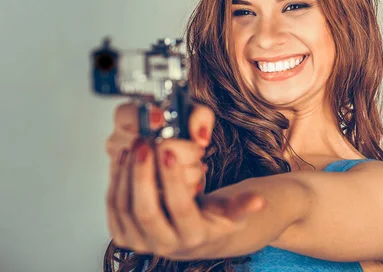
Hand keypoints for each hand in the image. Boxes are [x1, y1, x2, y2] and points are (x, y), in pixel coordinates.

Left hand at [105, 102, 265, 259]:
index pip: (180, 208)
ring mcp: (143, 243)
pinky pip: (115, 210)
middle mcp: (166, 245)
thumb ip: (244, 204)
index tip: (168, 150)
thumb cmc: (216, 220)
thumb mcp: (235, 212)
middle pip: (146, 211)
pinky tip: (124, 161)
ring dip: (126, 175)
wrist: (200, 239)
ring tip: (134, 147)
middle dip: (142, 175)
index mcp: (195, 237)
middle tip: (145, 145)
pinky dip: (116, 182)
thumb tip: (260, 201)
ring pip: (125, 209)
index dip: (172, 179)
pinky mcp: (126, 237)